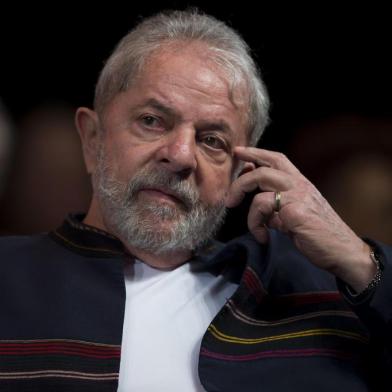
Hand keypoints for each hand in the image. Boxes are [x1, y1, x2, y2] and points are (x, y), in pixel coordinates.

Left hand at [225, 146, 375, 291]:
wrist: (343, 251)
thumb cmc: (318, 235)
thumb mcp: (295, 216)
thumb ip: (278, 207)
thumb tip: (259, 209)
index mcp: (300, 183)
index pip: (277, 159)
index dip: (256, 153)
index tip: (238, 152)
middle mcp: (299, 184)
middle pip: (264, 166)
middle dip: (241, 177)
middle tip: (230, 198)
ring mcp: (297, 195)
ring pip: (259, 179)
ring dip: (242, 197)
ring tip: (245, 219)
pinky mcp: (294, 210)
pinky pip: (261, 207)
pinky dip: (254, 223)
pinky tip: (262, 237)